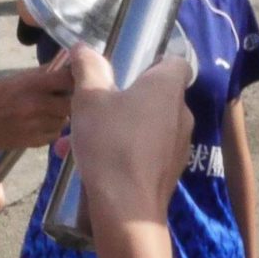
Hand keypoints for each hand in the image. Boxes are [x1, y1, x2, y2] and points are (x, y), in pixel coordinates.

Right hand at [0, 55, 75, 148]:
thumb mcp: (16, 79)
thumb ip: (42, 74)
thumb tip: (67, 67)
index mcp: (32, 85)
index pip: (68, 79)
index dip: (74, 79)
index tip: (73, 79)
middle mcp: (37, 105)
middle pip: (71, 102)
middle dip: (69, 99)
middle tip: (60, 97)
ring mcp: (37, 126)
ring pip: (64, 120)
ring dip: (60, 115)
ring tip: (44, 111)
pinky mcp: (35, 142)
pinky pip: (55, 133)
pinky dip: (51, 129)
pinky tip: (38, 124)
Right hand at [65, 46, 191, 228]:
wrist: (127, 208)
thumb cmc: (110, 142)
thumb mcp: (88, 98)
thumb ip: (87, 68)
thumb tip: (84, 49)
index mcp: (168, 88)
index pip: (176, 62)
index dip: (153, 62)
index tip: (126, 70)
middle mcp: (181, 114)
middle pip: (156, 96)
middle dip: (122, 99)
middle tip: (91, 109)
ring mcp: (179, 146)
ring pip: (146, 126)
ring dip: (116, 128)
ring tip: (77, 142)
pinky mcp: (170, 172)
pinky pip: (146, 152)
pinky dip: (124, 152)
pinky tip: (91, 165)